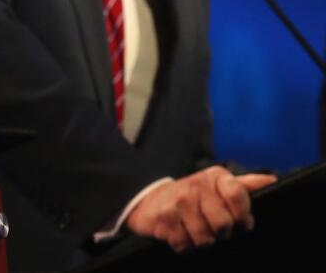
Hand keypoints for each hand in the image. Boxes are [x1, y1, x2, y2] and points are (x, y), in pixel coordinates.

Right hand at [125, 166, 275, 251]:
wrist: (151, 200)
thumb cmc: (192, 196)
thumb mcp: (217, 186)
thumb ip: (244, 185)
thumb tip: (270, 181)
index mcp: (214, 177)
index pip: (237, 195)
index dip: (243, 216)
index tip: (241, 222)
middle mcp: (196, 184)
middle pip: (223, 224)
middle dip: (220, 233)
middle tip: (212, 227)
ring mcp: (178, 201)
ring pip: (204, 238)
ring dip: (201, 241)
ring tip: (195, 230)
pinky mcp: (164, 217)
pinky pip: (184, 244)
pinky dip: (184, 245)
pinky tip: (181, 233)